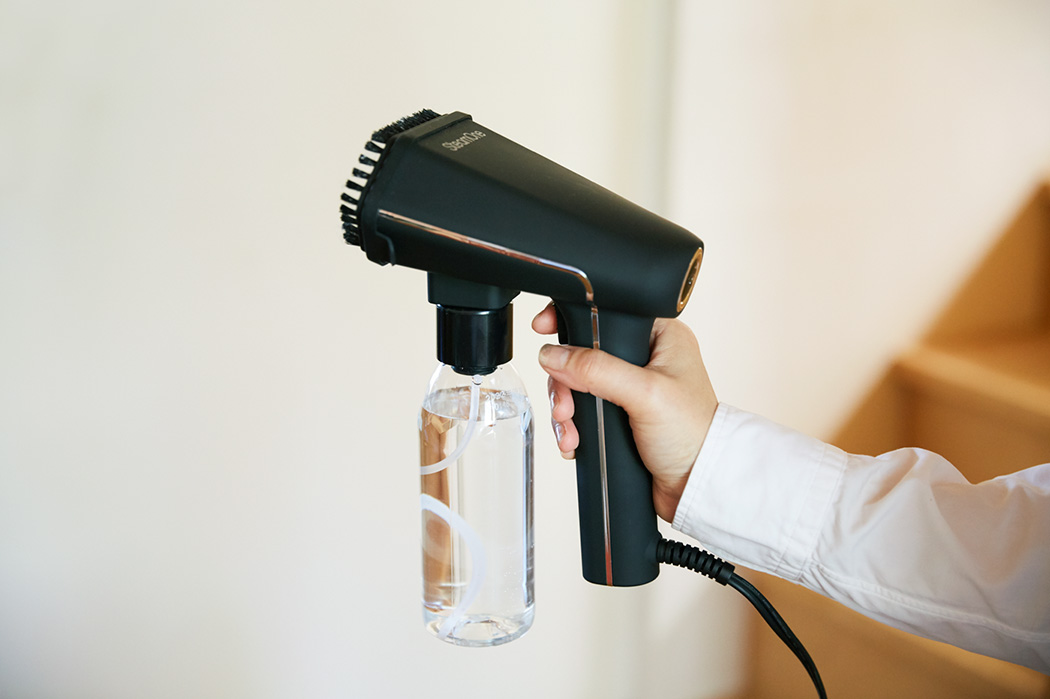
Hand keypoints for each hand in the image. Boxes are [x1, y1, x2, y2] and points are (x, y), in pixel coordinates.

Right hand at [532, 303, 717, 521]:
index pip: (606, 313)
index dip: (573, 319)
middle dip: (565, 381)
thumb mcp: (645, 394)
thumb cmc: (694, 435)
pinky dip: (572, 427)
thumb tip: (554, 355)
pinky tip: (575, 441)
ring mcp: (629, 389)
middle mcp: (644, 358)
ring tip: (570, 430)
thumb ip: (597, 370)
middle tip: (565, 405)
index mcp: (659, 337)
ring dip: (566, 408)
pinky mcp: (619, 416)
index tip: (545, 328)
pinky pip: (582, 411)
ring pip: (577, 384)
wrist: (696, 486)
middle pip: (582, 353)